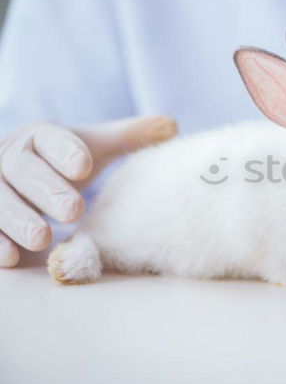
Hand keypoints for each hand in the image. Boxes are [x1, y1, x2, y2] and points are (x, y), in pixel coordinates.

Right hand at [0, 116, 176, 266]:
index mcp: (40, 137)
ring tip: (43, 239)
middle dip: (46, 190)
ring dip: (18, 219)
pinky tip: (11, 258)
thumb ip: (131, 137)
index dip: (65, 151)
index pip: (49, 138)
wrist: (19, 178)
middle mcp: (10, 157)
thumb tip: (172, 126)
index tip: (86, 167)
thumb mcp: (95, 147)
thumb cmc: (62, 164)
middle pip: (21, 169)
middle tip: (74, 211)